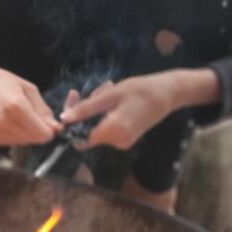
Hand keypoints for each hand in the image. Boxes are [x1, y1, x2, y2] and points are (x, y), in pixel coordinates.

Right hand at [0, 54, 58, 145]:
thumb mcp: (27, 88)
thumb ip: (43, 110)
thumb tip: (55, 127)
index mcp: (16, 107)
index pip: (43, 134)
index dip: (50, 130)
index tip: (49, 123)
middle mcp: (3, 122)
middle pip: (34, 140)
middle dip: (38, 131)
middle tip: (31, 116)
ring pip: (23, 143)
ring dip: (25, 133)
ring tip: (16, 116)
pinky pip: (10, 142)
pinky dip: (13, 134)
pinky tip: (7, 120)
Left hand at [59, 75, 177, 150]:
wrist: (167, 94)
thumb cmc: (140, 90)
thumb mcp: (110, 95)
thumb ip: (86, 109)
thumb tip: (64, 119)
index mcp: (113, 131)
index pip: (80, 137)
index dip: (73, 121)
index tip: (74, 101)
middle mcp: (117, 142)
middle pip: (88, 130)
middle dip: (87, 109)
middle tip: (99, 89)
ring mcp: (122, 142)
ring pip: (97, 126)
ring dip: (97, 108)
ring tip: (111, 89)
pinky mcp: (125, 139)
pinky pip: (106, 127)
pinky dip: (106, 113)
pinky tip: (115, 98)